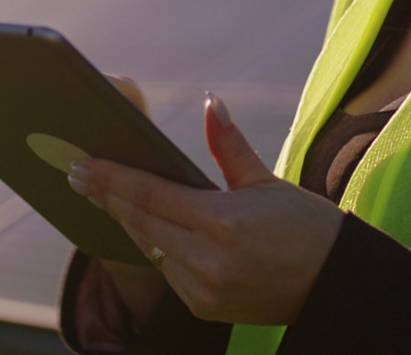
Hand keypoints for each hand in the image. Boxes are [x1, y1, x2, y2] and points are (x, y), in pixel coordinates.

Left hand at [70, 94, 345, 324]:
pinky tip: (150, 230)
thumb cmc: (307, 226)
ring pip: (151, 248)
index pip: (152, 195)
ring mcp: (203, 289)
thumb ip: (230, 146)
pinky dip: (159, 249)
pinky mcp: (204, 308)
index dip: (112, 178)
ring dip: (132, 222)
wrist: (332, 284)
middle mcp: (208, 259)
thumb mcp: (268, 182)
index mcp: (223, 221)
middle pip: (141, 222)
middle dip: (108, 197)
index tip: (83, 165)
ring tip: (109, 197)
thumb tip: (211, 103)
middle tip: (79, 176)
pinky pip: (169, 273)